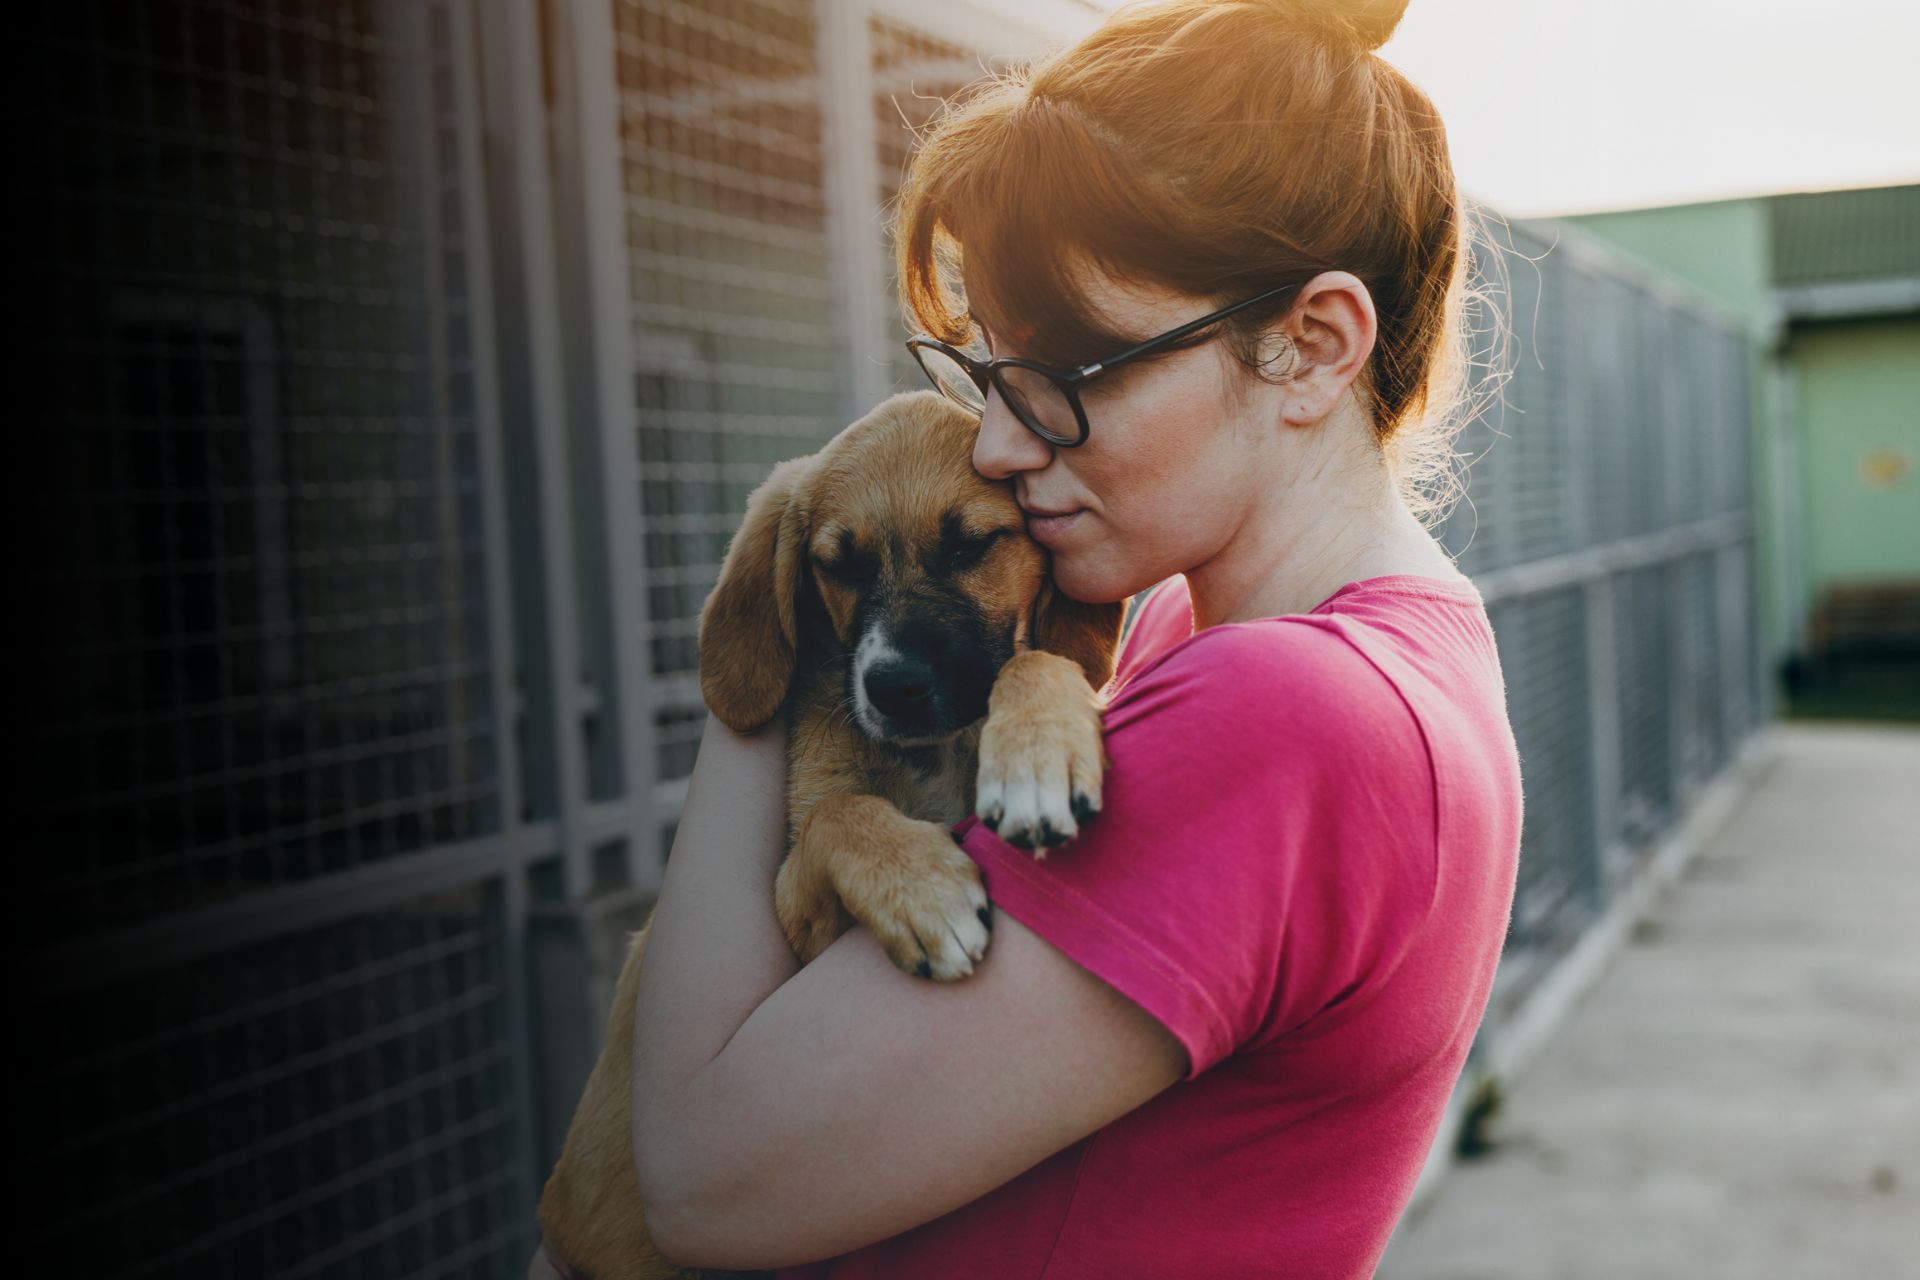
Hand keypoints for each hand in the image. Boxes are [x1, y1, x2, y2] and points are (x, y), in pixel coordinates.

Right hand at [974, 650, 1107, 855]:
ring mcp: (1017, 759)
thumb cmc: (1072, 716)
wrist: (1032, 679)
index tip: (1083, 814)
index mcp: (1082, 746)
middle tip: (1056, 834)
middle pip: (1051, 813)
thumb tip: (1086, 811)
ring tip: (1030, 835)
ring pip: (1018, 817)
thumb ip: (1094, 767)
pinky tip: (1004, 818)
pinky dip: (996, 822)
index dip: (1085, 812)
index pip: (1087, 794)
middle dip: (1054, 834)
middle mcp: (1049, 754)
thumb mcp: (1095, 730)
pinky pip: (988, 806)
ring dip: (1025, 837)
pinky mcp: (990, 761)